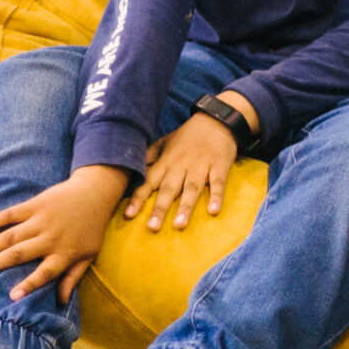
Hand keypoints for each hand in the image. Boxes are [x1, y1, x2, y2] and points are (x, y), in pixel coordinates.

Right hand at [0, 165, 129, 302]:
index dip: (29, 285)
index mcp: (65, 253)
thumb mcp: (89, 255)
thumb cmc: (91, 229)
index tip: (11, 297)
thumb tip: (62, 302)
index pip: (45, 274)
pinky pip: (11, 214)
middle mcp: (51, 238)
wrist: (96, 193)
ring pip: (11, 236)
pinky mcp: (36, 204)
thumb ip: (73, 277)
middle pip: (19, 255)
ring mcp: (42, 220)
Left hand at [127, 111, 243, 230]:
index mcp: (166, 161)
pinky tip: (213, 211)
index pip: (149, 181)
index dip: (138, 198)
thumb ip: (148, 157)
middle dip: (160, 208)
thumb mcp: (164, 142)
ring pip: (192, 188)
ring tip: (179, 225)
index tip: (128, 215)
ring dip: (185, 207)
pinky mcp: (220, 166)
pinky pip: (218, 183)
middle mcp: (181, 165)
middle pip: (169, 189)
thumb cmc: (188, 136)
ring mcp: (201, 166)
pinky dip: (216, 197)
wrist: (216, 120)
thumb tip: (130, 170)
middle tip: (152, 227)